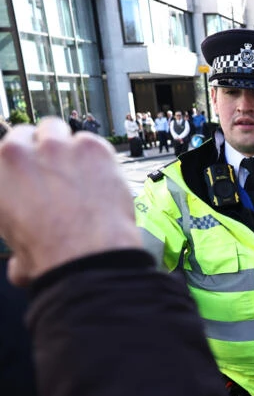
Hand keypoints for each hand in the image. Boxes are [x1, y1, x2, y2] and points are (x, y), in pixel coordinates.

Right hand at [0, 118, 141, 285]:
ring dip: (66, 145)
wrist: (86, 253)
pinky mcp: (91, 147)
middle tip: (57, 169)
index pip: (5, 149)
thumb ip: (17, 249)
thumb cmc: (50, 256)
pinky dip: (96, 154)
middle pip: (27, 133)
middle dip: (41, 147)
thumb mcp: (18, 255)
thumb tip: (20, 266)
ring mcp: (56, 146)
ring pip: (57, 129)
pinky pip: (91, 140)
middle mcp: (18, 153)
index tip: (34, 171)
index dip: (22, 160)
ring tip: (79, 168)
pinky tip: (101, 174)